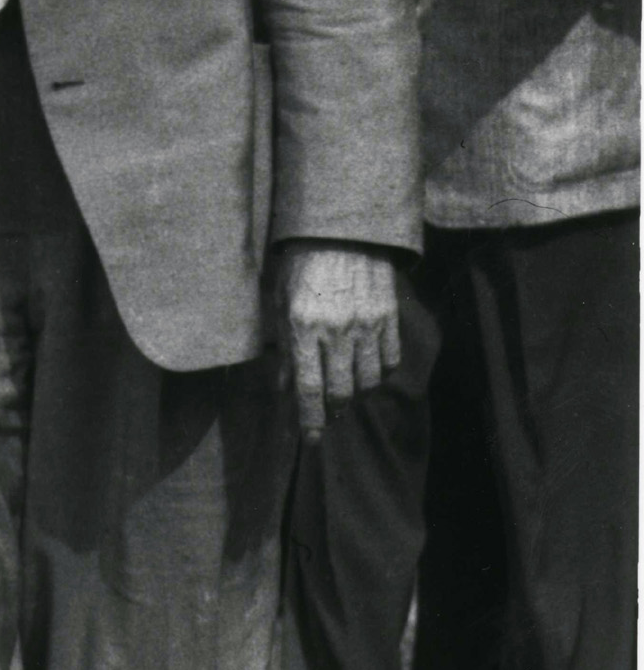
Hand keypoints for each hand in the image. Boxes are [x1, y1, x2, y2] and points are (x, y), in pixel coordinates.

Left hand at [280, 242, 402, 435]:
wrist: (342, 231)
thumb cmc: (302, 266)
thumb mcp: (280, 302)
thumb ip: (283, 347)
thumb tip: (284, 388)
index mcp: (302, 326)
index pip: (307, 388)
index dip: (309, 419)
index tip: (311, 439)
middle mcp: (336, 330)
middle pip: (341, 393)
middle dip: (333, 410)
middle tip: (328, 412)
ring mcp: (367, 325)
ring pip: (368, 382)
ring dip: (356, 393)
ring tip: (346, 388)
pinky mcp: (389, 318)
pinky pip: (390, 361)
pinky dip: (379, 372)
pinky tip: (366, 367)